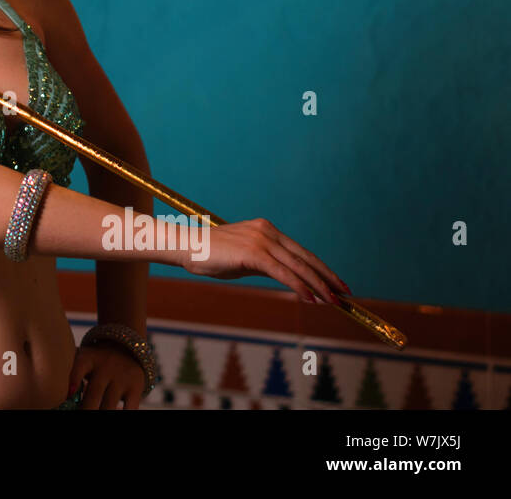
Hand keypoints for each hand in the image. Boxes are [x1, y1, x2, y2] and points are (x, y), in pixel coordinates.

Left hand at [69, 341, 145, 409]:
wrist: (126, 348)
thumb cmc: (95, 361)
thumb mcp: (83, 358)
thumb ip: (71, 372)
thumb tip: (57, 394)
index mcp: (87, 358)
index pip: (79, 367)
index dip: (74, 380)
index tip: (69, 394)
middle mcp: (105, 367)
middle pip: (94, 393)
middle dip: (86, 409)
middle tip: (81, 412)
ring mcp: (121, 378)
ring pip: (109, 405)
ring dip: (100, 413)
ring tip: (91, 416)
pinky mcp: (135, 388)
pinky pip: (129, 407)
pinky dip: (120, 414)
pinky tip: (112, 413)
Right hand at [180, 218, 350, 303]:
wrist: (185, 246)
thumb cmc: (208, 254)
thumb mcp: (242, 258)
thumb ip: (264, 264)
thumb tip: (284, 278)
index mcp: (266, 229)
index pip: (300, 251)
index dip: (320, 268)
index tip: (335, 282)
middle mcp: (267, 231)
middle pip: (305, 257)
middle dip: (327, 276)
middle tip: (345, 293)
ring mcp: (261, 240)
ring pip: (298, 266)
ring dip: (318, 285)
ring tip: (332, 301)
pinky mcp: (254, 253)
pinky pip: (283, 273)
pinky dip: (299, 287)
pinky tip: (310, 298)